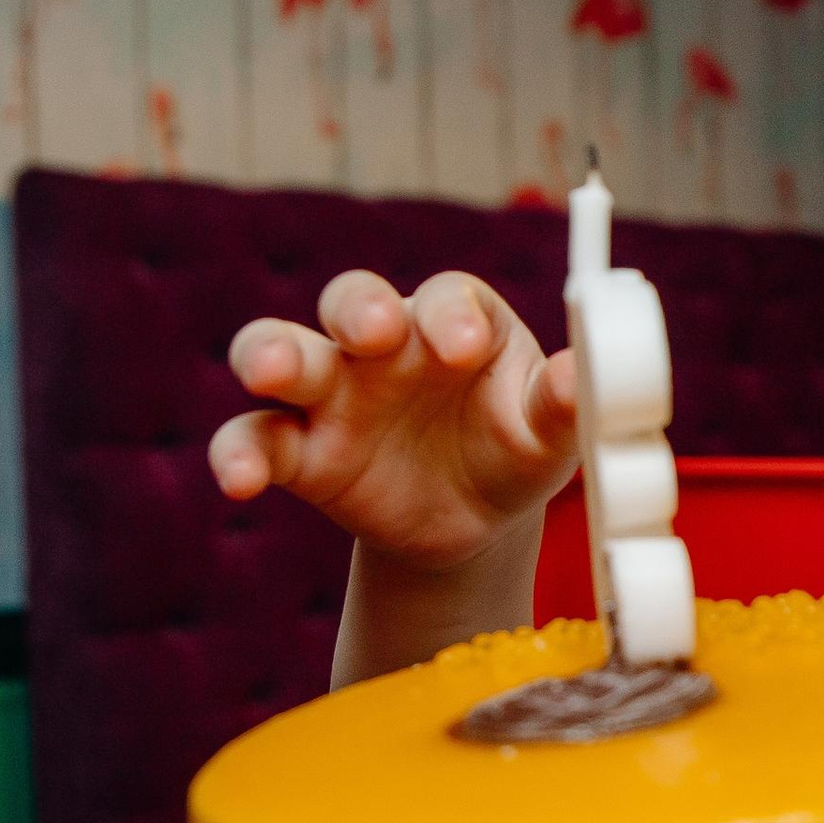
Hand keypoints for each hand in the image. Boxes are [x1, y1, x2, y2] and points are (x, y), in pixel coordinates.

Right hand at [209, 270, 578, 573]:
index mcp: (458, 323)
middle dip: (357, 307)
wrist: (476, 524)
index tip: (464, 349)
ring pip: (281, 348)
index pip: (446, 298)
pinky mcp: (300, 450)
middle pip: (353, 299)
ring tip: (269, 372)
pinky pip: (254, 438)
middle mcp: (387, 345)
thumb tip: (585, 378)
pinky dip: (238, 454)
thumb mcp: (550, 435)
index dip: (449, 314)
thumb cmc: (516, 452)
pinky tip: (241, 480)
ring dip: (269, 352)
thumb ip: (564, 405)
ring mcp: (335, 393)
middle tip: (372, 332)